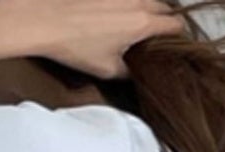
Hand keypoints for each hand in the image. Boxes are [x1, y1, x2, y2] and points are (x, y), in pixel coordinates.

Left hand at [0, 0, 190, 80]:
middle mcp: (138, 1)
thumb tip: (138, 70)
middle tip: (158, 40)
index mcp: (143, 22)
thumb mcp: (107, 69)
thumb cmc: (77, 47)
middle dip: (166, 22)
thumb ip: (130, 70)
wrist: (46, 19)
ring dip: (149, 11)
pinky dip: (132, 5)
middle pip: (165, 8)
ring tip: (140, 29)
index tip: (174, 48)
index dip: (178, 37)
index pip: (175, 25)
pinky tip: (120, 17)